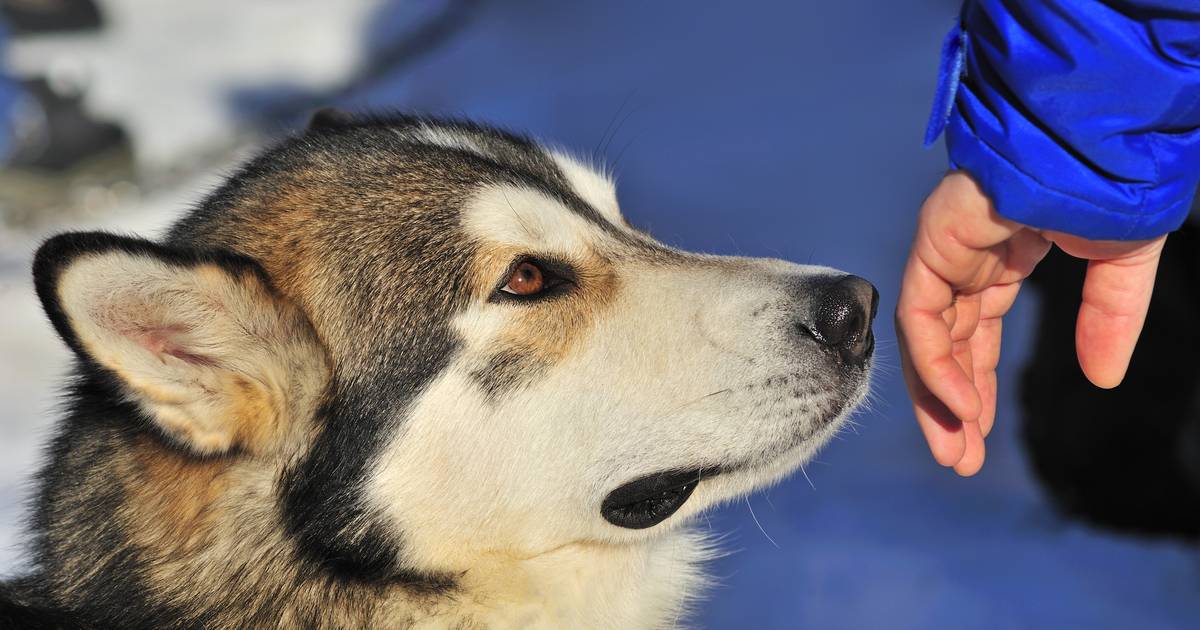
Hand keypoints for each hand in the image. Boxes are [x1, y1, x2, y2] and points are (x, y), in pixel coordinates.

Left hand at [896, 172, 1166, 475]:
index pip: (975, 335)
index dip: (978, 387)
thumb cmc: (1111, 183)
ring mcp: (945, 249)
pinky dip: (938, 362)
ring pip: (927, 337)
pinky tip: (961, 405)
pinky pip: (924, 314)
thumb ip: (1110, 319)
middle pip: (947, 344)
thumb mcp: (1122, 265)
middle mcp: (966, 260)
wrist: (1100, 136)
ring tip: (954, 453)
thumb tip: (1103, 379)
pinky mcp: (934, 242)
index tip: (980, 436)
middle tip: (959, 460)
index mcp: (1002, 259)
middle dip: (952, 405)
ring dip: (939, 397)